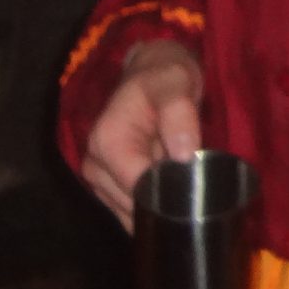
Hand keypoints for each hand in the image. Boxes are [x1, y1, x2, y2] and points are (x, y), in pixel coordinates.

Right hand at [79, 40, 201, 232]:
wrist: (152, 75)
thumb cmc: (164, 77)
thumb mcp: (176, 83)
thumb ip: (179, 113)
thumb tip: (183, 154)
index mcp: (108, 143)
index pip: (138, 189)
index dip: (168, 193)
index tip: (193, 185)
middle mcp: (95, 166)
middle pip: (135, 205)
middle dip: (165, 199)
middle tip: (191, 177)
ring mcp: (99, 180)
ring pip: (133, 213)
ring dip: (159, 201)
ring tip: (177, 174)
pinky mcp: (108, 188)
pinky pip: (131, 212)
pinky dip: (152, 205)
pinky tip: (167, 186)